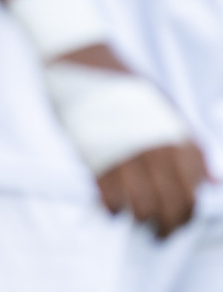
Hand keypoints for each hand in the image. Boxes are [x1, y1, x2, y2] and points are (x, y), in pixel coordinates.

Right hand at [63, 45, 207, 238]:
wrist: (83, 58)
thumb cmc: (124, 83)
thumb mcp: (166, 107)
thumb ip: (190, 145)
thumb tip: (211, 181)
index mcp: (177, 137)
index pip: (193, 193)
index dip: (188, 213)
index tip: (179, 219)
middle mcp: (155, 148)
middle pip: (171, 204)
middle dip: (168, 226)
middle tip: (160, 232)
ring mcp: (126, 153)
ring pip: (143, 207)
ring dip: (142, 219)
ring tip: (137, 220)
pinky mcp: (95, 156)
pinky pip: (111, 198)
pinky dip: (114, 208)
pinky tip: (113, 206)